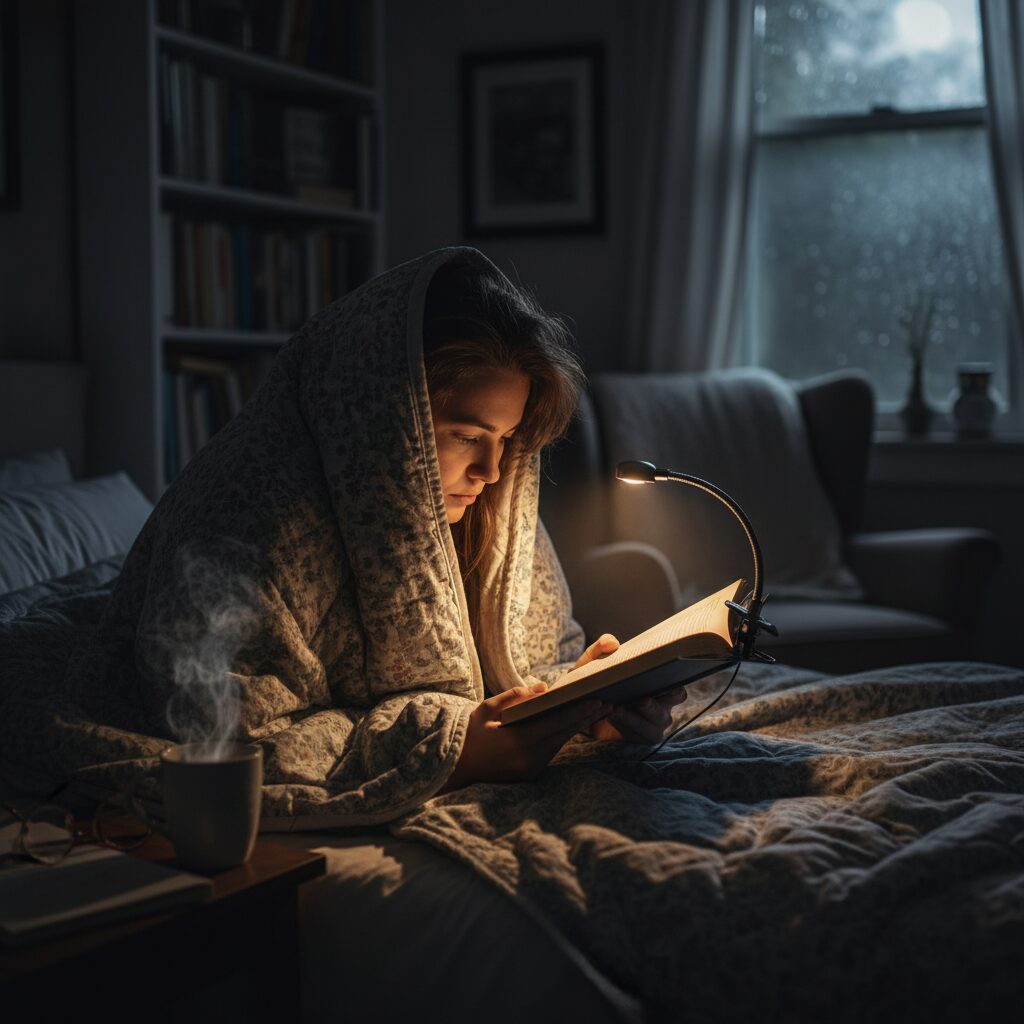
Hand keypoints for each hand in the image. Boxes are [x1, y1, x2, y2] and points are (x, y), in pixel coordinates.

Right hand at [440, 683, 610, 791]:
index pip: (556, 724)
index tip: (598, 701)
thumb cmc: (469, 735)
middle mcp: (528, 759)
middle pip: (564, 734)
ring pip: (560, 743)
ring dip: (576, 727)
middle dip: (586, 718)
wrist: (455, 768)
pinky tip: (574, 724)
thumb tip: (543, 687)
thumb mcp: (486, 709)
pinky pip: (551, 751)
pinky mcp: (530, 774)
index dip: (579, 712)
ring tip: (596, 711)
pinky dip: (562, 736)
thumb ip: (515, 697)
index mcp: (518, 742)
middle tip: (608, 704)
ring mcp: (530, 769)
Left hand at [573, 633, 687, 742]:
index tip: (670, 686)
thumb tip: (612, 642)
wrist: (580, 703)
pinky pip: (636, 737)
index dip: (676, 691)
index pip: (678, 693)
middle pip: (664, 713)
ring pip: (651, 730)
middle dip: (653, 708)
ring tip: (615, 709)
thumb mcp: (593, 660)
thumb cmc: (596, 678)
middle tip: (641, 699)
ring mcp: (649, 727)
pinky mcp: (636, 738)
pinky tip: (608, 716)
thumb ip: (601, 647)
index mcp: (658, 689)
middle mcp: (659, 709)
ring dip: (633, 719)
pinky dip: (623, 726)